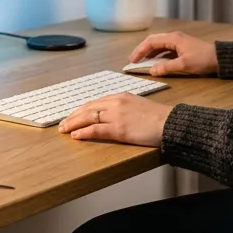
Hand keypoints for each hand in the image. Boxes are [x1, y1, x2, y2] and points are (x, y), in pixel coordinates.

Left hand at [58, 93, 172, 145]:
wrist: (169, 122)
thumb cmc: (158, 117)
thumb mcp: (138, 105)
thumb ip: (124, 107)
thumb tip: (113, 115)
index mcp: (121, 96)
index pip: (95, 102)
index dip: (82, 109)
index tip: (73, 115)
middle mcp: (116, 102)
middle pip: (88, 108)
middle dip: (73, 116)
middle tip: (62, 123)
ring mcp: (116, 115)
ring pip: (88, 117)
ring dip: (73, 123)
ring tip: (64, 130)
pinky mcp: (119, 129)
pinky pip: (96, 130)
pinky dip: (83, 132)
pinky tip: (75, 136)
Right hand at [128, 31, 218, 76]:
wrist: (219, 58)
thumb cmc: (202, 60)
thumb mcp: (183, 65)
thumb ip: (166, 67)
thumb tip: (151, 71)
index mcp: (173, 38)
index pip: (150, 42)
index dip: (139, 51)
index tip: (132, 60)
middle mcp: (173, 37)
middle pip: (153, 41)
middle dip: (142, 50)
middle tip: (133, 61)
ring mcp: (178, 42)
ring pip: (159, 45)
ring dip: (150, 53)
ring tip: (142, 62)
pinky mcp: (181, 47)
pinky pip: (165, 49)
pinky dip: (158, 55)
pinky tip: (155, 62)